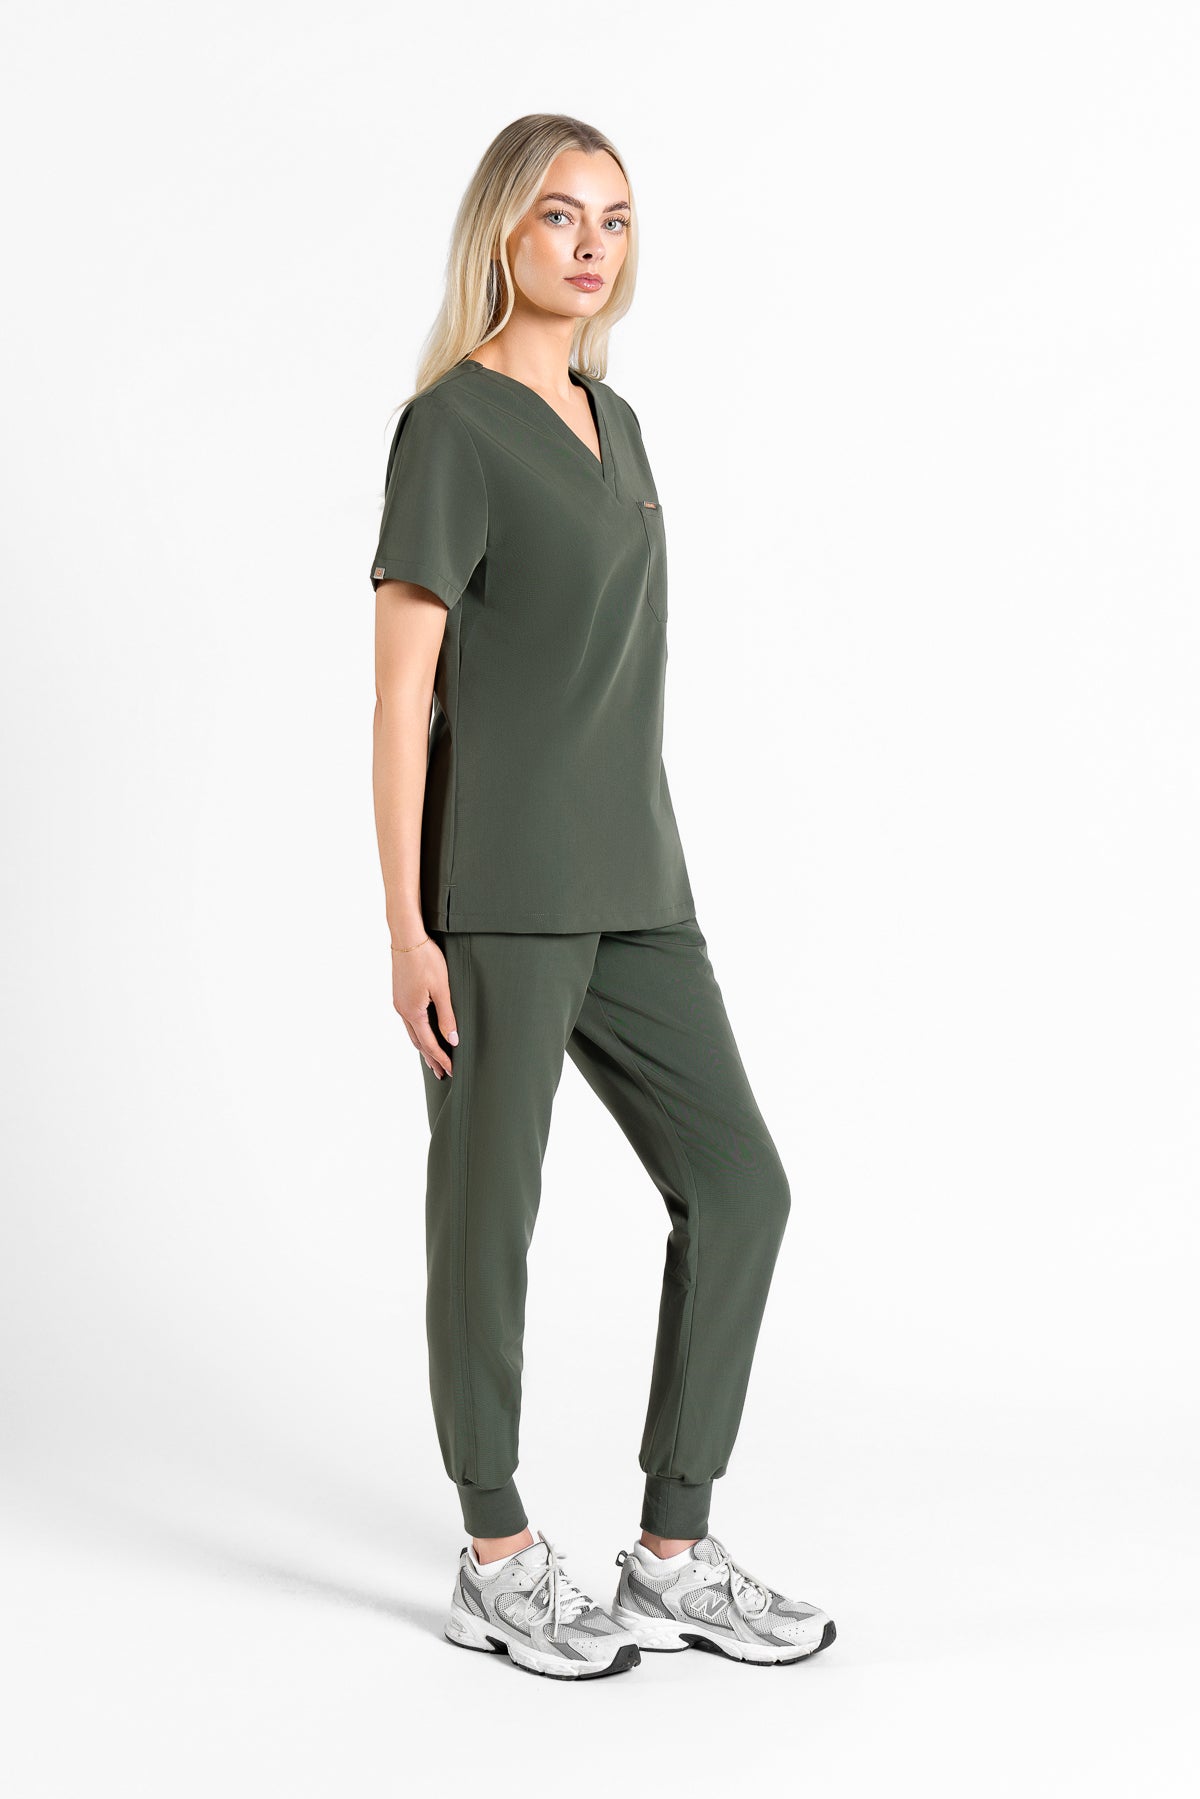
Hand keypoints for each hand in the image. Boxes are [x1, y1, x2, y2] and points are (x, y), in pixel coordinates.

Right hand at [393, 938, 458, 1078]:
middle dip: (431, 1058)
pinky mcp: (400, 995)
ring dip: (423, 1047)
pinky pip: (409, 1022)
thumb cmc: (426, 959)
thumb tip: (452, 1040)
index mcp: (413, 1012)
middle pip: (418, 1043)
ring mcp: (399, 1003)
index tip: (451, 1070)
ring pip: (412, 1033)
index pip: (429, 1044)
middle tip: (442, 1073)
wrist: (406, 937)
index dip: (441, 1058)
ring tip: (433, 1059)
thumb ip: (447, 1016)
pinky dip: (418, 1033)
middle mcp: (402, 1011)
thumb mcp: (442, 989)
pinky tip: (423, 1033)